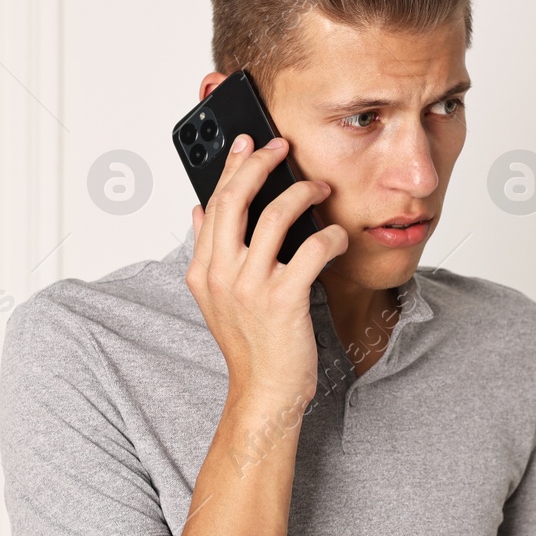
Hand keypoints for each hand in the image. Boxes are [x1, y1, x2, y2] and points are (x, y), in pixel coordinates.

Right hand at [184, 134, 346, 407]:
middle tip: (281, 146)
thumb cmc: (250, 347)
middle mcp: (221, 275)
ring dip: (303, 192)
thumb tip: (198, 210)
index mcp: (202, 271)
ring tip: (319, 188)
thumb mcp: (215, 299)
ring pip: (276, 216)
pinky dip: (328, 235)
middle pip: (236, 199)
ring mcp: (251, 287)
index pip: (214, 203)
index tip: (247, 142)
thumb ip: (207, 253)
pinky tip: (337, 235)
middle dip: (260, 164)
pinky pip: (310, 249)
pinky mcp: (283, 299)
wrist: (264, 393)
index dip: (231, 167)